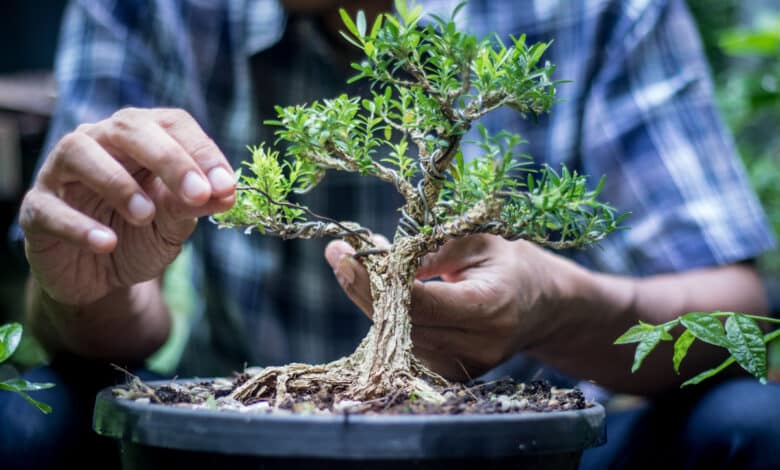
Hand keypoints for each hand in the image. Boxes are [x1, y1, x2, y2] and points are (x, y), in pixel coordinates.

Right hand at [20, 108, 234, 305]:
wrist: (99, 276)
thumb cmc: (139, 236)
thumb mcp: (173, 224)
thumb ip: (193, 206)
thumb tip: (226, 193)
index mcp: (140, 137)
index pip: (172, 124)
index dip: (201, 151)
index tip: (226, 186)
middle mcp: (99, 142)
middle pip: (129, 129)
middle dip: (169, 159)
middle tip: (197, 194)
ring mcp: (61, 172)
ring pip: (80, 153)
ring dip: (118, 183)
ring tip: (146, 215)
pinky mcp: (37, 208)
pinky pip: (51, 208)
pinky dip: (79, 225)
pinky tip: (105, 242)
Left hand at [325, 235, 578, 379]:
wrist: (545, 307)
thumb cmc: (511, 265)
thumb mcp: (477, 242)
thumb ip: (429, 251)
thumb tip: (377, 258)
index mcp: (490, 307)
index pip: (420, 302)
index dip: (377, 280)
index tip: (344, 253)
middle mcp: (478, 346)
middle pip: (401, 323)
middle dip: (365, 288)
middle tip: (341, 254)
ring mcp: (464, 367)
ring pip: (397, 337)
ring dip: (374, 302)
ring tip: (366, 267)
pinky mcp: (452, 376)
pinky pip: (405, 347)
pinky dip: (390, 320)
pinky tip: (388, 295)